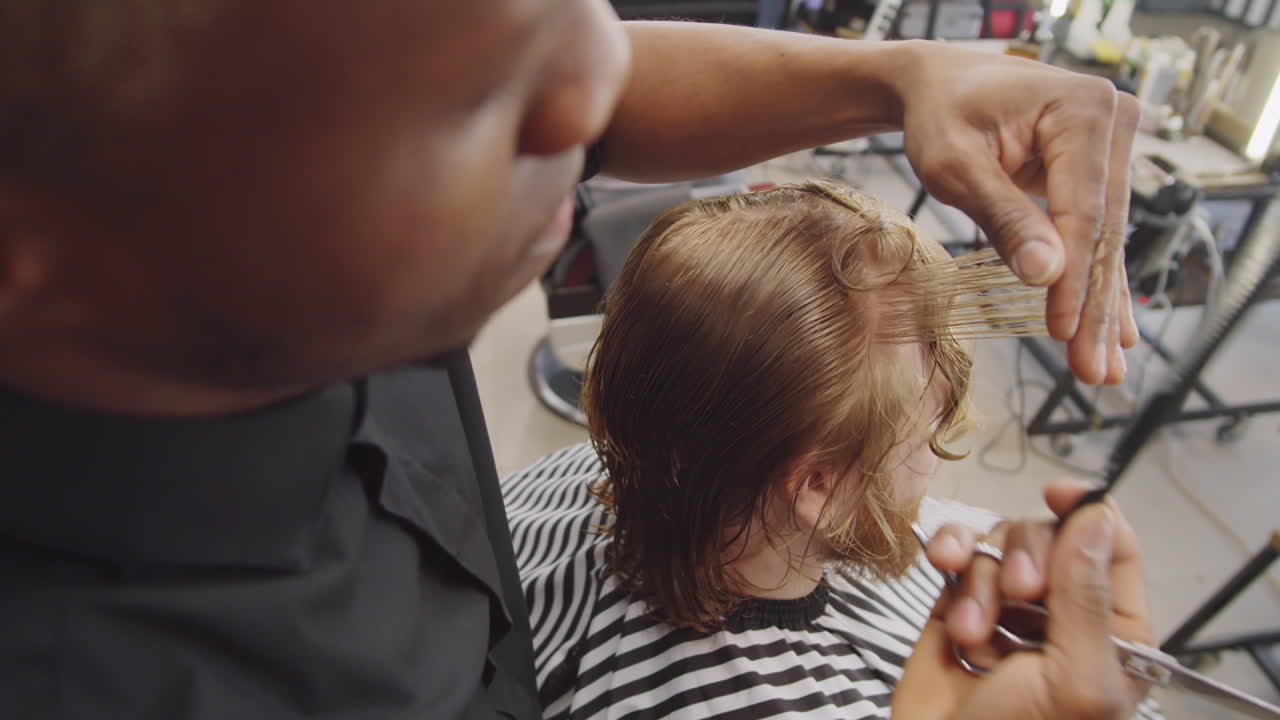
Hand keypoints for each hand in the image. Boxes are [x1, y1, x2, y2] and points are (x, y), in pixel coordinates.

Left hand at [893, 42, 1139, 385]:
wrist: (941, 85)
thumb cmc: (940, 116)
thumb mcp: (955, 165)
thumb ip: (1002, 217)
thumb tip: (1046, 275)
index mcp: (1084, 111)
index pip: (1084, 213)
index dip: (1074, 280)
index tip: (1065, 334)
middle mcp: (1113, 122)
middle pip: (1103, 233)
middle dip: (1094, 307)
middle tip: (1095, 374)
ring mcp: (1112, 146)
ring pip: (1104, 241)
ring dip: (1101, 308)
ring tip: (1104, 370)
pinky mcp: (1099, 170)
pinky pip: (1097, 235)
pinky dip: (1096, 284)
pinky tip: (1113, 331)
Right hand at [926, 482, 1149, 649]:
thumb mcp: (1076, 681)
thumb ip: (1087, 599)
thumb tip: (1096, 520)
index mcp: (1112, 634)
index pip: (1113, 549)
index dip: (1089, 513)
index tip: (1060, 494)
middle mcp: (1062, 611)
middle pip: (1051, 536)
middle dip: (1026, 558)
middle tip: (1017, 592)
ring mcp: (1008, 604)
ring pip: (1001, 541)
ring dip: (983, 575)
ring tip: (973, 629)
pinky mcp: (958, 599)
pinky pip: (959, 548)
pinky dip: (951, 549)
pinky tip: (945, 567)